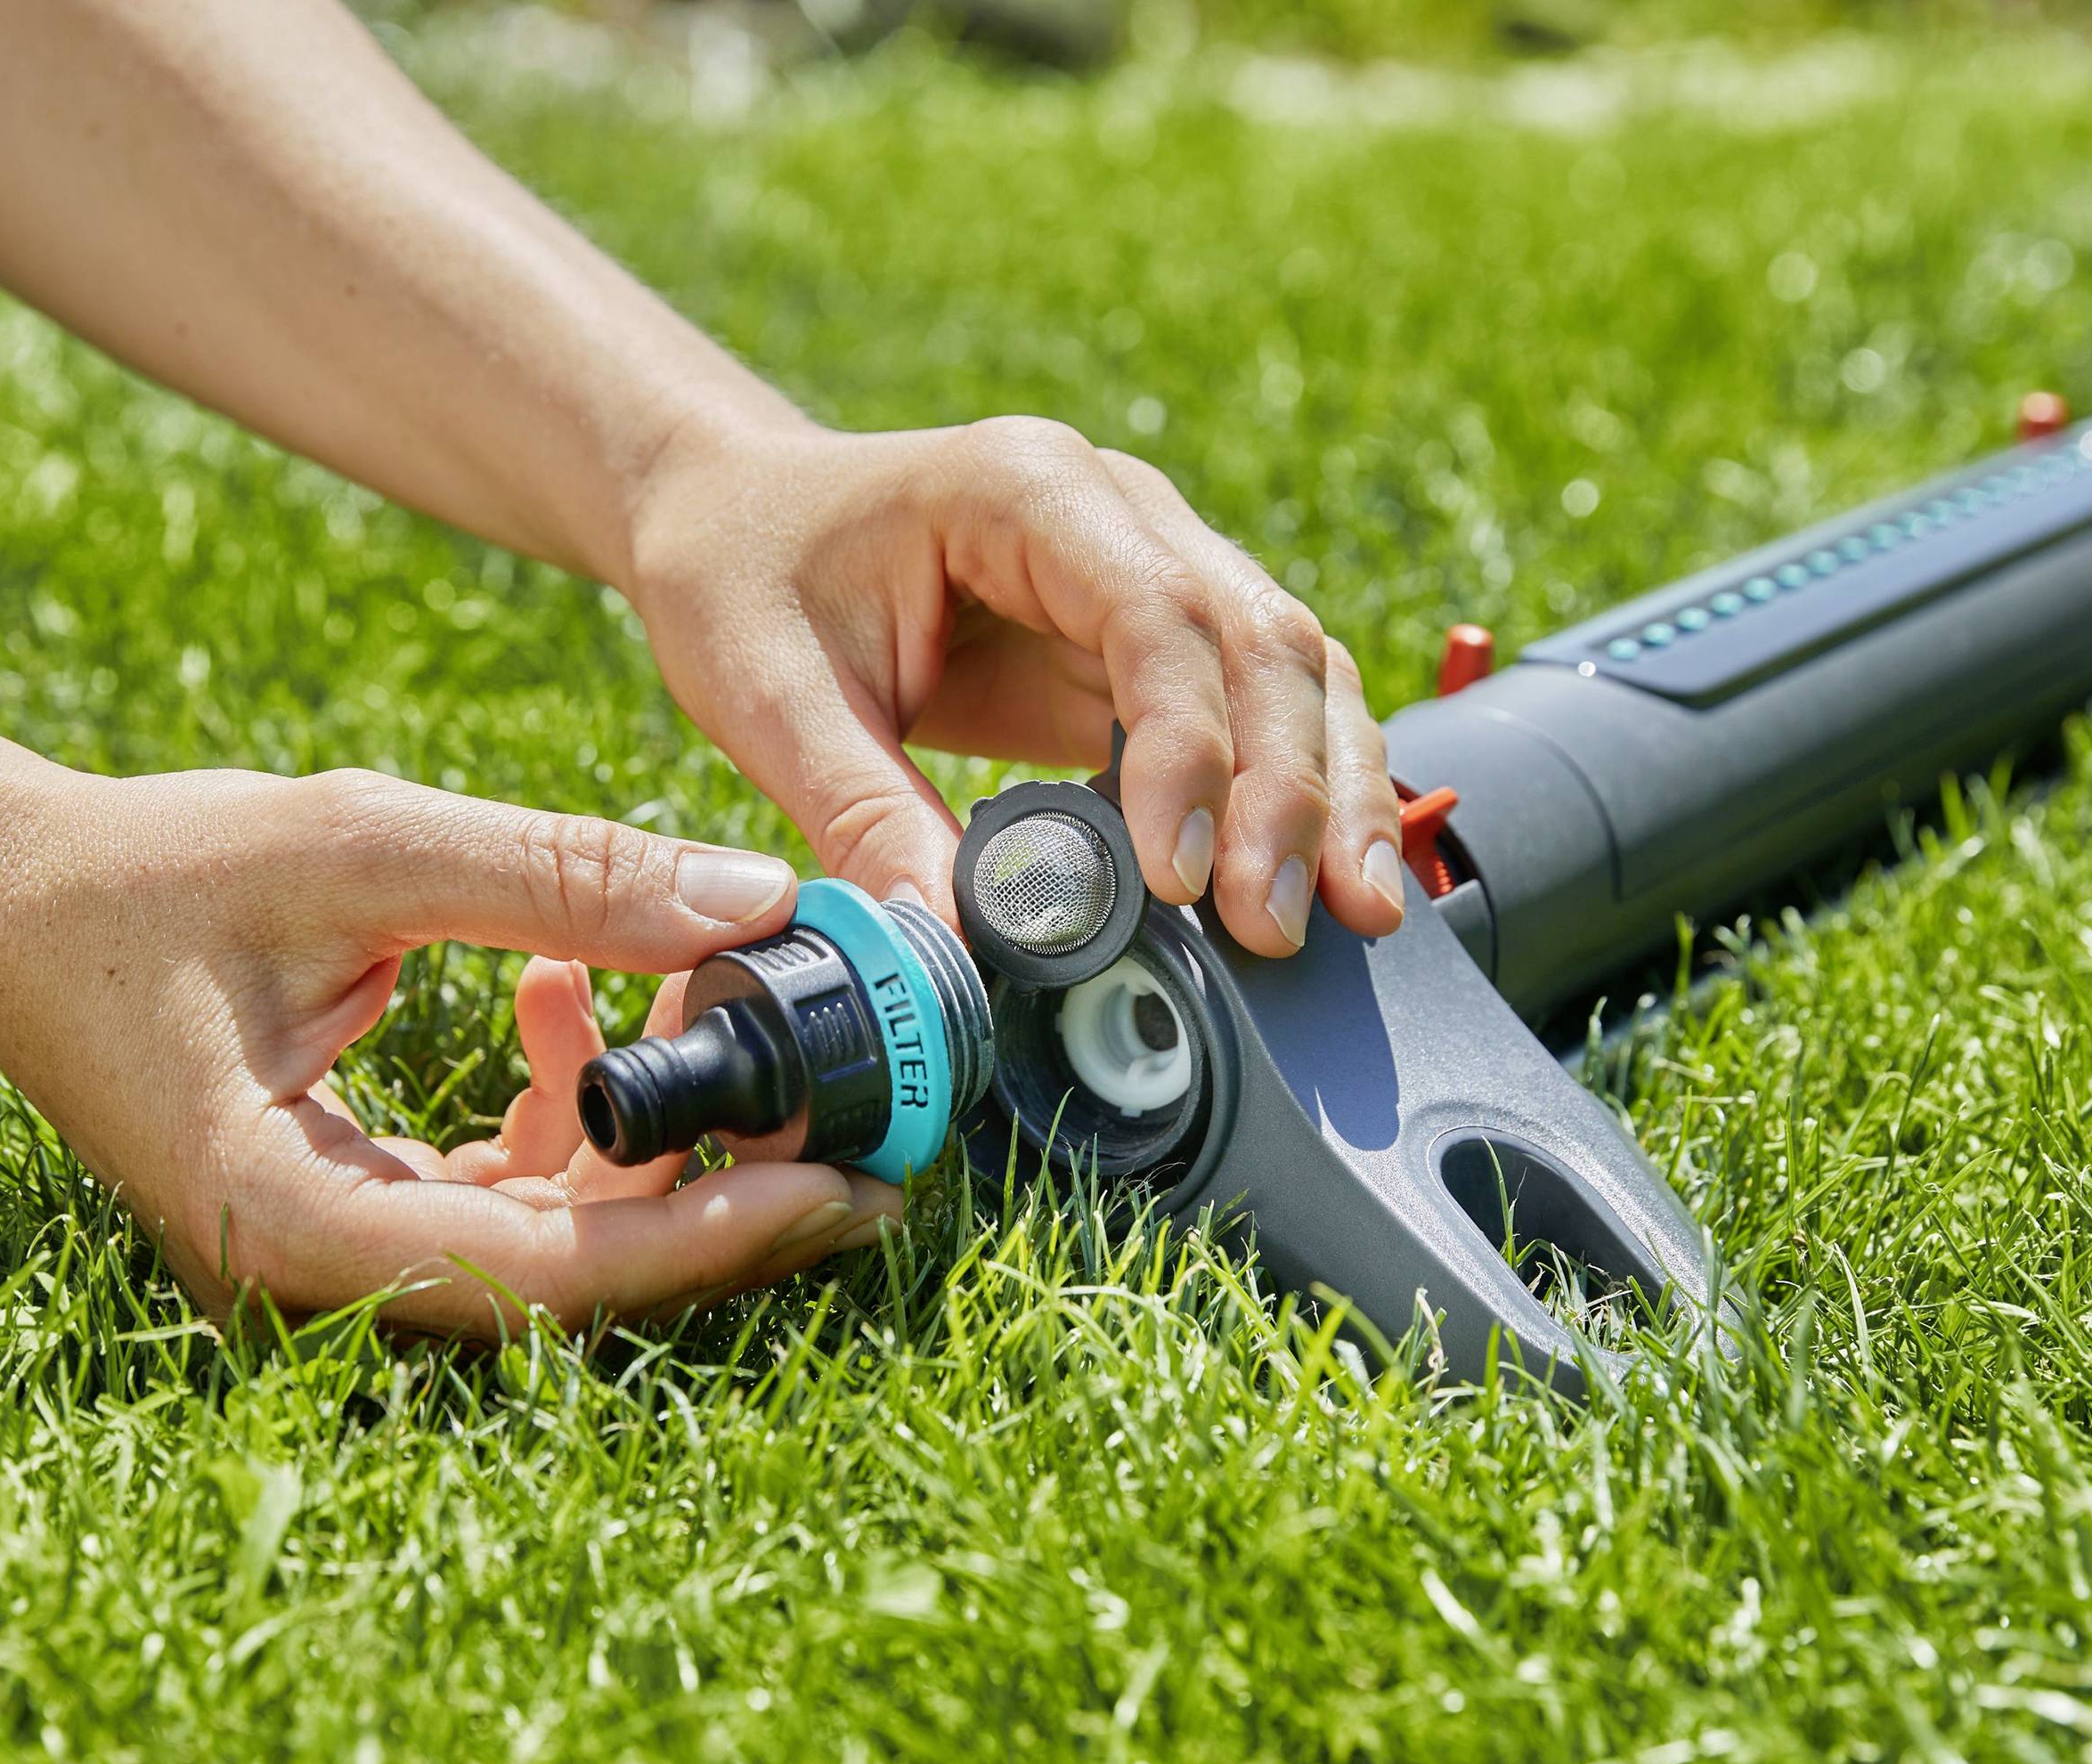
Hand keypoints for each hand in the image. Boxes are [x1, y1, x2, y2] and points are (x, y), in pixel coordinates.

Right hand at [0, 767, 901, 1338]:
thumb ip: (557, 874)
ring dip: (643, 1129)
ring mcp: (336, 1251)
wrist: (8, 902)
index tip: (848, 1189)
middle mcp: (319, 1273)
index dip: (716, 1238)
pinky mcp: (353, 1206)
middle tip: (841, 1097)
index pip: (553, 1276)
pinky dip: (568, 1111)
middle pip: (575, 1274)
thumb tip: (753, 895)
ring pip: (553, 1235)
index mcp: (296, 1224)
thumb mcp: (362, 848)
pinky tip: (572, 991)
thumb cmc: (154, 874)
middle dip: (717, 1184)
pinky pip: (504, 1193)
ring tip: (684, 989)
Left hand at [624, 416, 1406, 958]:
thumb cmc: (743, 575)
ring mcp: (1154, 569)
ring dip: (1331, 792)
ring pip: (1294, 671)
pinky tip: (1327, 879)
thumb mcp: (765, 692)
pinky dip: (1304, 792)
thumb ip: (858, 810)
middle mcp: (1118, 512)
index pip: (1154, 612)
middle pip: (1257, 639)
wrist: (739, 518)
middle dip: (1286, 789)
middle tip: (1275, 925)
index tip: (1176, 875)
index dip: (1186, 745)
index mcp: (1022, 489)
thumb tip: (945, 946)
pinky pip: (1262, 711)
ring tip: (1351, 914)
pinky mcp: (1154, 646)